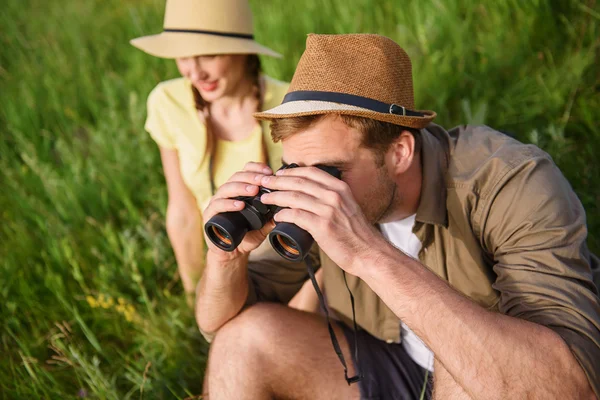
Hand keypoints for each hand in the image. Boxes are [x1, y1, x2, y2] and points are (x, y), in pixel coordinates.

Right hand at [203, 162, 275, 261]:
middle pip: (236, 177)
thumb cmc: (246, 236)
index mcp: (238, 191)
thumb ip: (272, 218)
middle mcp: (226, 194)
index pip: (245, 172)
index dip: (256, 168)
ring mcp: (216, 203)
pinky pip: (217, 206)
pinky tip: (239, 205)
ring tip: (254, 190)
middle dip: (251, 177)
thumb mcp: (263, 226)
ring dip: (241, 188)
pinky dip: (228, 204)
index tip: (269, 171)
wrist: (231, 254)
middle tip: (263, 181)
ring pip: (226, 188)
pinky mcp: (210, 216)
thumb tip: (286, 210)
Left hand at [259, 166, 382, 275]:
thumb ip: (332, 199)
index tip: (279, 174)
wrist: (368, 253)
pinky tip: (276, 216)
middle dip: (278, 181)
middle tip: (264, 182)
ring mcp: (328, 210)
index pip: (311, 172)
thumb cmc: (356, 233)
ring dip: (276, 196)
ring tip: (265, 198)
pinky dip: (283, 214)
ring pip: (294, 197)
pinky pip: (296, 215)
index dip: (292, 171)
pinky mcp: (322, 226)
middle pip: (299, 182)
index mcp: (340, 188)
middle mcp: (334, 195)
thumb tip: (312, 195)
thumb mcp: (348, 207)